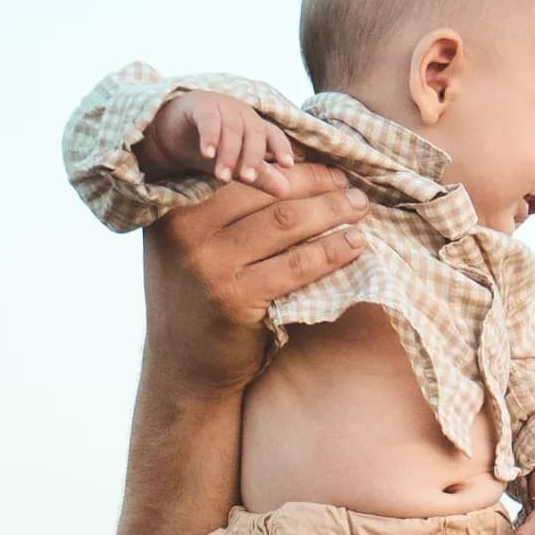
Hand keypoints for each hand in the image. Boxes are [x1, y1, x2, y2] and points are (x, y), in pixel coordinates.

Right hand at [140, 165, 367, 395]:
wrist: (185, 368)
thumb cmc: (200, 299)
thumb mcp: (193, 245)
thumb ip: (222, 210)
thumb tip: (286, 169)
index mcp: (176, 205)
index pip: (245, 173)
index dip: (291, 167)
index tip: (326, 169)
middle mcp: (186, 228)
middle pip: (267, 191)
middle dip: (317, 184)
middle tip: (350, 187)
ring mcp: (209, 264)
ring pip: (285, 223)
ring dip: (331, 212)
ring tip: (359, 210)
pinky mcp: (235, 298)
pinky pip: (295, 266)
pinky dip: (330, 252)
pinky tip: (354, 245)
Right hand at [141, 91, 299, 187]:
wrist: (173, 133)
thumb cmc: (212, 149)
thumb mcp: (236, 166)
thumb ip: (260, 176)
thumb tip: (286, 191)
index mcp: (255, 126)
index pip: (273, 134)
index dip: (282, 147)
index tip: (288, 165)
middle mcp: (242, 113)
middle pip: (254, 132)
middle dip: (252, 157)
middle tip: (248, 178)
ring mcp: (222, 105)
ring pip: (231, 129)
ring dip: (228, 154)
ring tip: (222, 178)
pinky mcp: (199, 104)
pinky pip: (209, 119)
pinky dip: (209, 136)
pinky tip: (208, 153)